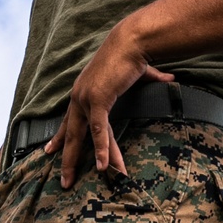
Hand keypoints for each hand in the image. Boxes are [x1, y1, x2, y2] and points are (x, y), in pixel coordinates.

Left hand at [45, 20, 174, 188]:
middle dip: (65, 157)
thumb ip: (153, 78)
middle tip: (63, 179)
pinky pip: (99, 130)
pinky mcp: (97, 99)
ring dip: (77, 161)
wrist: (133, 40)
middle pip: (70, 134)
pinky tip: (103, 167)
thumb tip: (171, 79)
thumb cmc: (135, 52)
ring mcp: (86, 98)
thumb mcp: (140, 72)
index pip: (68, 119)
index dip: (60, 136)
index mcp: (84, 91)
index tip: (51, 150)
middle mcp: (80, 96)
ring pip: (82, 137)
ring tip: (71, 183)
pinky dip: (102, 148)